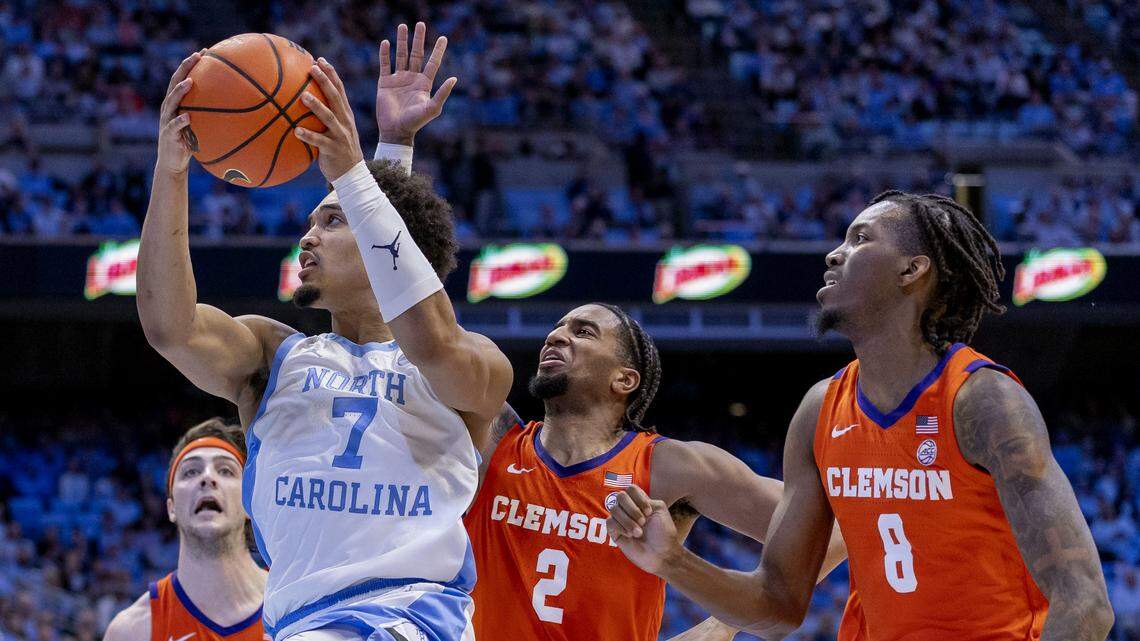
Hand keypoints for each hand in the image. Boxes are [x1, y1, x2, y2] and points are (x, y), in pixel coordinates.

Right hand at [156, 50, 203, 175]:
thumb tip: (239, 108)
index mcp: (177, 103)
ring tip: (189, 82)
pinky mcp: (168, 135)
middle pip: (174, 83)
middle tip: (196, 56)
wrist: (173, 162)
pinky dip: (180, 121)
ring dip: (180, 91)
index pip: (182, 78)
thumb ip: (211, 115)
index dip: (191, 64)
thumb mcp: (201, 126)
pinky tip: (187, 117)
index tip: (204, 51)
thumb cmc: (191, 142)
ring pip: (171, 102)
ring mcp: (167, 120)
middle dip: (184, 68)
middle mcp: (169, 108)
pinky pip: (174, 127)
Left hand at [295, 58, 364, 182]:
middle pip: (335, 97)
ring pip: (329, 117)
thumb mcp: (335, 130)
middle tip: (312, 68)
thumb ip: (323, 116)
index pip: (339, 89)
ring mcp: (340, 135)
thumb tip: (300, 103)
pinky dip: (308, 136)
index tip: (319, 59)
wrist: (352, 173)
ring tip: (303, 96)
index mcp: (345, 115)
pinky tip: (296, 131)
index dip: (331, 74)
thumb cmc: (338, 150)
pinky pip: (320, 142)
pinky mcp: (334, 150)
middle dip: (325, 81)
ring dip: (316, 106)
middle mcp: (345, 122)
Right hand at [376, 22, 457, 145]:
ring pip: (400, 55)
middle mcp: (412, 79)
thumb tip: (454, 78)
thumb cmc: (416, 122)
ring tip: (402, 26)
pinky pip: (385, 65)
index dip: (438, 50)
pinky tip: (386, 42)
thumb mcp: (432, 108)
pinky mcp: (385, 83)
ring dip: (402, 41)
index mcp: (424, 84)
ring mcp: (398, 80)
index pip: (433, 62)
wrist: (396, 130)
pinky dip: (385, 54)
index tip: (443, 37)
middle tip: (420, 24)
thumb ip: (442, 93)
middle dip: (418, 39)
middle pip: (416, 54)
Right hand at [606, 484, 679, 575]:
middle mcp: (628, 509)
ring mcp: (621, 520)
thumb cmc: (663, 533)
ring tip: (638, 533)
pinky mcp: (615, 533)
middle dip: (632, 509)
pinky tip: (630, 536)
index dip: (638, 498)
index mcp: (639, 502)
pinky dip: (621, 528)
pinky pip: (610, 522)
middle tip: (643, 522)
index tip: (649, 512)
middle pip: (620, 496)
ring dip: (628, 521)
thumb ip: (644, 498)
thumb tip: (628, 499)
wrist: (662, 553)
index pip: (630, 489)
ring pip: (614, 509)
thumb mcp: (659, 509)